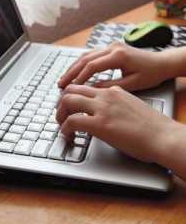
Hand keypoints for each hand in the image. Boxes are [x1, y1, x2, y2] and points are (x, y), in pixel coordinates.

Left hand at [56, 84, 175, 163]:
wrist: (163, 136)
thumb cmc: (152, 126)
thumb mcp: (132, 106)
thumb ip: (116, 105)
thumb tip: (105, 112)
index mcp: (114, 91)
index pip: (85, 87)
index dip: (73, 97)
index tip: (70, 108)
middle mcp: (106, 95)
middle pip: (72, 89)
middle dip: (61, 102)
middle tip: (60, 115)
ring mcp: (102, 108)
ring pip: (68, 101)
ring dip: (59, 114)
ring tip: (61, 125)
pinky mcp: (100, 124)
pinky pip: (72, 121)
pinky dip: (65, 129)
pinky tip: (70, 136)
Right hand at [58, 42, 168, 91]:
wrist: (161, 63)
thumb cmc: (150, 74)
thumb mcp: (132, 84)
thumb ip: (110, 86)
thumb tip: (91, 89)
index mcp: (119, 55)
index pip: (92, 66)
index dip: (80, 77)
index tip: (71, 89)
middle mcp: (113, 48)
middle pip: (85, 58)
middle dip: (71, 72)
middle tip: (61, 84)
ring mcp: (112, 46)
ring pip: (86, 55)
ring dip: (74, 67)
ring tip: (64, 79)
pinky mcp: (111, 49)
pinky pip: (92, 55)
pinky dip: (82, 64)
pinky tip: (75, 71)